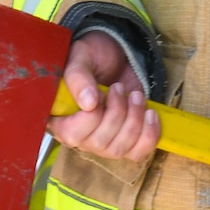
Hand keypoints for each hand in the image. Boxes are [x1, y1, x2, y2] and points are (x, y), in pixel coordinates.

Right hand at [46, 33, 158, 162]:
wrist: (116, 56)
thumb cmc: (93, 56)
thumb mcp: (81, 57)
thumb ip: (78, 77)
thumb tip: (88, 103)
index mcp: (59, 117)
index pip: (71, 135)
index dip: (90, 118)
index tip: (101, 93)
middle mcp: (79, 136)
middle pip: (98, 143)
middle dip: (116, 113)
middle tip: (119, 88)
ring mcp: (103, 142)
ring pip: (119, 149)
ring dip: (133, 121)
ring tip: (136, 96)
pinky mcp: (126, 142)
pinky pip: (137, 153)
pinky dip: (149, 135)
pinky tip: (150, 114)